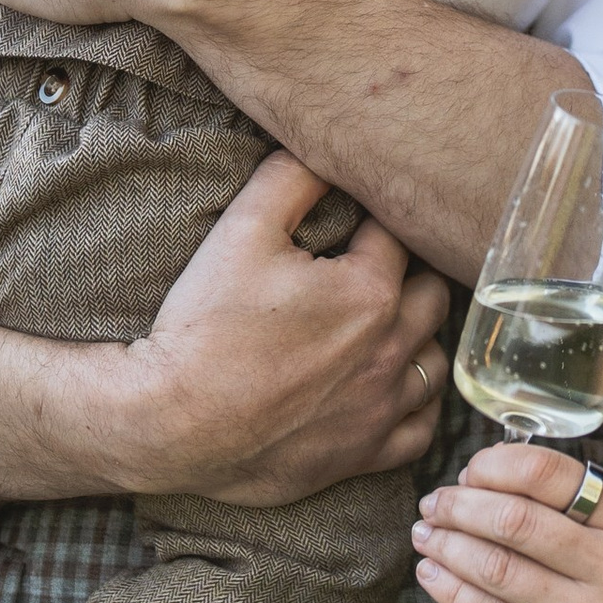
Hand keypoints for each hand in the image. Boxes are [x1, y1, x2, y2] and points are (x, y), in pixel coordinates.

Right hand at [113, 152, 450, 503]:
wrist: (167, 422)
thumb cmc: (204, 327)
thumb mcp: (242, 230)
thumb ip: (292, 178)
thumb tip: (323, 148)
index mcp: (371, 291)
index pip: (399, 237)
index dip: (374, 226)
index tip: (352, 227)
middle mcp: (391, 350)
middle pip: (433, 294)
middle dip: (407, 275)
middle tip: (369, 270)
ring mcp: (381, 407)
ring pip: (435, 359)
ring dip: (418, 336)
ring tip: (386, 322)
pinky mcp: (364, 454)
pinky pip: (421, 428)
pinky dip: (417, 403)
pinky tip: (395, 385)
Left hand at [412, 443, 602, 602]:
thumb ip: (576, 507)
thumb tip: (489, 477)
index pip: (552, 474)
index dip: (498, 465)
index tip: (470, 468)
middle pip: (516, 522)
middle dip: (461, 505)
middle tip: (435, 501)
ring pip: (498, 570)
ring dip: (449, 546)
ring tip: (426, 534)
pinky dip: (454, 593)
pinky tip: (434, 576)